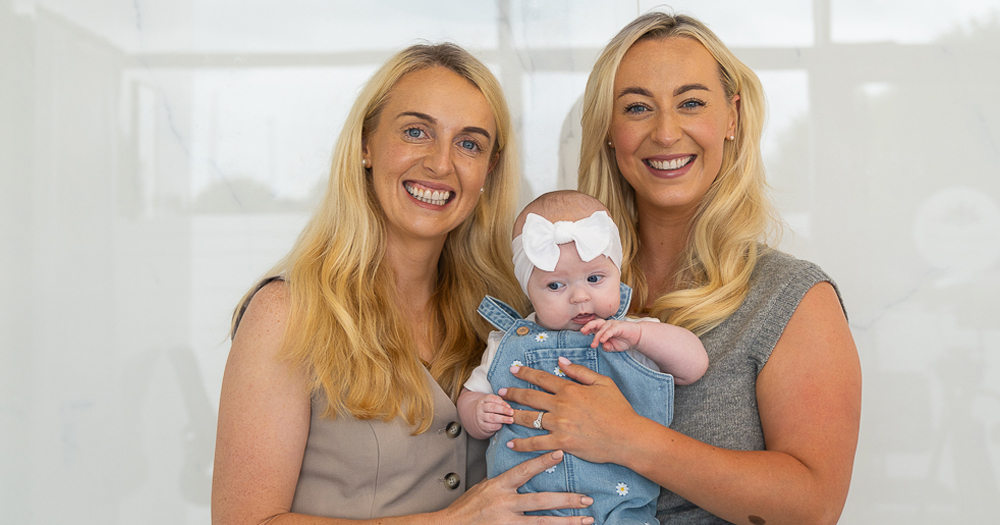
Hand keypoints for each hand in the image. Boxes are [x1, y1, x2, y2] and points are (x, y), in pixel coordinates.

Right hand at [441, 450, 594, 523]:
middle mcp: (505, 504)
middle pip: (541, 501)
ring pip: (542, 523)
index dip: (542, 461)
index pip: (524, 471)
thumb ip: (505, 479)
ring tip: (586, 520)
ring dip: (567, 522)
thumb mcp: (485, 486)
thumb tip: (523, 469)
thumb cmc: (468, 505)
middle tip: (587, 498)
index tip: (560, 452)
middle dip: (567, 499)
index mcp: (499, 486)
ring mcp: (507, 522)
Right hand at [475, 393, 513, 435]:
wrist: (478, 418)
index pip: (492, 398)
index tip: (509, 406)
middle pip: (492, 407)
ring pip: (491, 417)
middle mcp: (480, 407)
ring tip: (511, 420)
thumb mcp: (492, 402)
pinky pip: (489, 426)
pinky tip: (502, 425)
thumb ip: (500, 403)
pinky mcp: (481, 425)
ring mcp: (480, 417)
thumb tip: (509, 407)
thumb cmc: (489, 409)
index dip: (501, 402)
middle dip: (503, 410)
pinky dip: (497, 425)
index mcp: (484, 399)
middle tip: (512, 412)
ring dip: (502, 419)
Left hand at [499, 358, 640, 464]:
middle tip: (501, 392)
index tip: (513, 370)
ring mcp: (559, 424)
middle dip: (512, 393)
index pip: (541, 378)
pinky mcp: (561, 442)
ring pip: (528, 418)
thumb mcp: (603, 383)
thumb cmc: (618, 409)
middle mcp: (560, 405)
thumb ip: (580, 371)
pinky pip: (536, 443)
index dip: (525, 373)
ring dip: (513, 415)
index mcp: (570, 389)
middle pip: (529, 397)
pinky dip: (522, 444)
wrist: (627, 436)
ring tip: (502, 414)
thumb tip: (561, 362)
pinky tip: (511, 443)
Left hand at [580, 319, 639, 351]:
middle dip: (588, 326)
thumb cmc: (624, 340)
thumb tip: (603, 347)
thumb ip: (607, 347)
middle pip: (595, 323)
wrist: (636, 337)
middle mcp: (607, 325)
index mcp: (603, 328)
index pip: (593, 326)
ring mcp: (613, 325)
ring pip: (602, 328)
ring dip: (597, 336)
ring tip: (594, 344)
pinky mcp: (619, 327)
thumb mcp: (613, 347)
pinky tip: (602, 340)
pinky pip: (610, 330)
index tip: (583, 333)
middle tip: (583, 332)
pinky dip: (605, 335)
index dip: (587, 328)